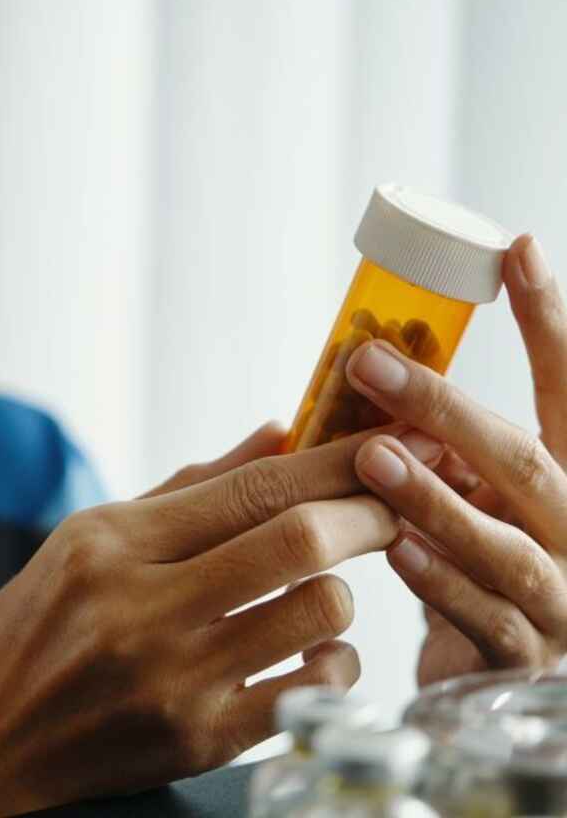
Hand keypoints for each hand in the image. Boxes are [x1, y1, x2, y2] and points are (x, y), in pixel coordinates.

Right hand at [0, 424, 399, 816]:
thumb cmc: (29, 628)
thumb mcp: (89, 539)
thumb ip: (191, 487)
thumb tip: (278, 433)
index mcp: (109, 543)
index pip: (249, 487)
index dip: (330, 460)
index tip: (381, 443)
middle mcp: (141, 608)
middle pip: (296, 540)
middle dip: (367, 513)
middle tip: (390, 503)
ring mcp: (172, 683)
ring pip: (317, 614)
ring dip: (339, 591)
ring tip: (317, 585)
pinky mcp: (196, 745)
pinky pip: (309, 692)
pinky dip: (330, 661)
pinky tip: (307, 649)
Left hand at [345, 234, 566, 685]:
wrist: (519, 667)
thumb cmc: (491, 558)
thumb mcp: (489, 490)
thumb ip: (457, 442)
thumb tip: (382, 357)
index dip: (550, 321)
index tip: (517, 249)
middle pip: (521, 459)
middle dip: (444, 407)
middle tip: (370, 363)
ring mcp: (560, 598)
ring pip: (502, 545)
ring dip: (432, 498)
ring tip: (372, 455)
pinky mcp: (522, 657)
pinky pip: (479, 617)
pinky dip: (435, 581)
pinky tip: (391, 546)